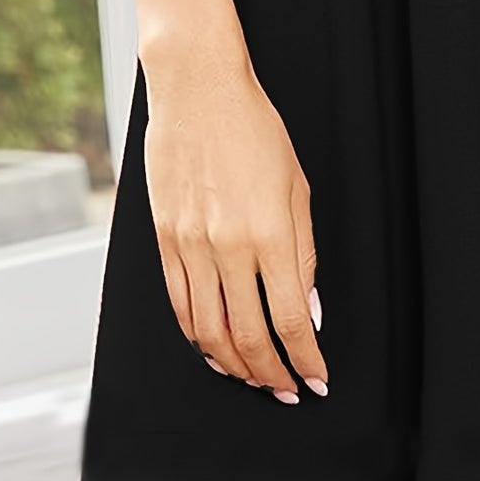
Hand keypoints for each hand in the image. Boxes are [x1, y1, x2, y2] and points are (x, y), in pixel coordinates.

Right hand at [142, 36, 328, 403]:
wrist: (198, 91)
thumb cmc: (255, 129)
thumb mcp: (297, 186)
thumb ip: (303, 252)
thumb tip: (308, 307)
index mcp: (269, 233)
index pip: (289, 320)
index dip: (304, 359)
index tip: (315, 378)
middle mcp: (227, 247)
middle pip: (248, 336)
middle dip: (271, 373)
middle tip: (286, 389)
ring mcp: (190, 246)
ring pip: (208, 331)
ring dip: (234, 365)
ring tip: (254, 376)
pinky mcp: (163, 239)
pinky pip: (180, 304)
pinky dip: (198, 335)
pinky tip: (214, 347)